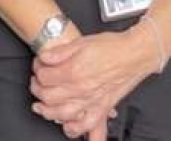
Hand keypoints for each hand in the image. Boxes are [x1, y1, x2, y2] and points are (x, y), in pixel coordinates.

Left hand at [31, 27, 158, 137]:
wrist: (134, 54)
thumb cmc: (110, 46)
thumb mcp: (81, 42)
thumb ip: (59, 51)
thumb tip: (43, 57)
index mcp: (74, 71)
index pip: (44, 77)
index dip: (37, 70)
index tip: (38, 67)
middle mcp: (82, 89)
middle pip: (50, 97)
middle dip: (38, 91)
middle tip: (37, 84)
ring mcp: (92, 101)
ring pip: (63, 115)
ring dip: (49, 112)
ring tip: (42, 107)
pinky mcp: (102, 108)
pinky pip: (87, 125)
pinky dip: (75, 129)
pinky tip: (68, 126)